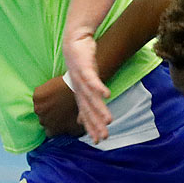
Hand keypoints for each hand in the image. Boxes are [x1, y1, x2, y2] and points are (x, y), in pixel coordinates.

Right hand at [32, 76, 81, 137]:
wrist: (77, 89)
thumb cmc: (80, 108)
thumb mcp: (78, 127)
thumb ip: (69, 133)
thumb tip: (67, 133)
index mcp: (52, 130)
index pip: (49, 131)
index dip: (54, 124)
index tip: (60, 118)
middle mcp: (43, 121)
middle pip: (43, 120)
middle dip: (50, 115)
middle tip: (59, 106)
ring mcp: (38, 108)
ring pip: (40, 108)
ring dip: (46, 104)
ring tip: (57, 98)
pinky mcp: (37, 96)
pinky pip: (38, 96)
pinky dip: (44, 94)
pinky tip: (53, 91)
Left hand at [61, 26, 111, 142]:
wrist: (74, 41)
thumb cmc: (80, 64)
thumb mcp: (83, 84)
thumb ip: (83, 102)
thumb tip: (79, 121)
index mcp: (80, 95)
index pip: (85, 114)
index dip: (91, 128)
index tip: (97, 141)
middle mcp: (80, 90)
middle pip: (89, 109)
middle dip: (96, 123)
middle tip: (104, 137)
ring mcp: (82, 79)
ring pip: (91, 97)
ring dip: (100, 109)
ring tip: (109, 120)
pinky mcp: (86, 67)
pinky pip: (93, 79)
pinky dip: (99, 87)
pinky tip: (107, 95)